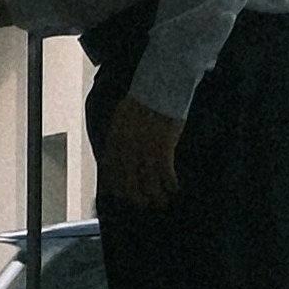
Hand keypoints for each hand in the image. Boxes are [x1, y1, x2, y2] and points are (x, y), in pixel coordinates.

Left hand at [99, 96, 185, 210]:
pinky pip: (165, 174)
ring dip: (156, 196)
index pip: (112, 173)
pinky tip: (175, 188)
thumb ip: (121, 136)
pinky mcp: (162, 148)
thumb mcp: (124, 116)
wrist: (161, 83)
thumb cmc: (146, 96)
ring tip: (162, 202)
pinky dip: (170, 184)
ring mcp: (144, 150)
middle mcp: (126, 149)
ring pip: (148, 183)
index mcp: (114, 140)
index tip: (127, 197)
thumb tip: (123, 152)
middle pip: (130, 183)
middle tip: (146, 205)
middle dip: (138, 197)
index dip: (120, 188)